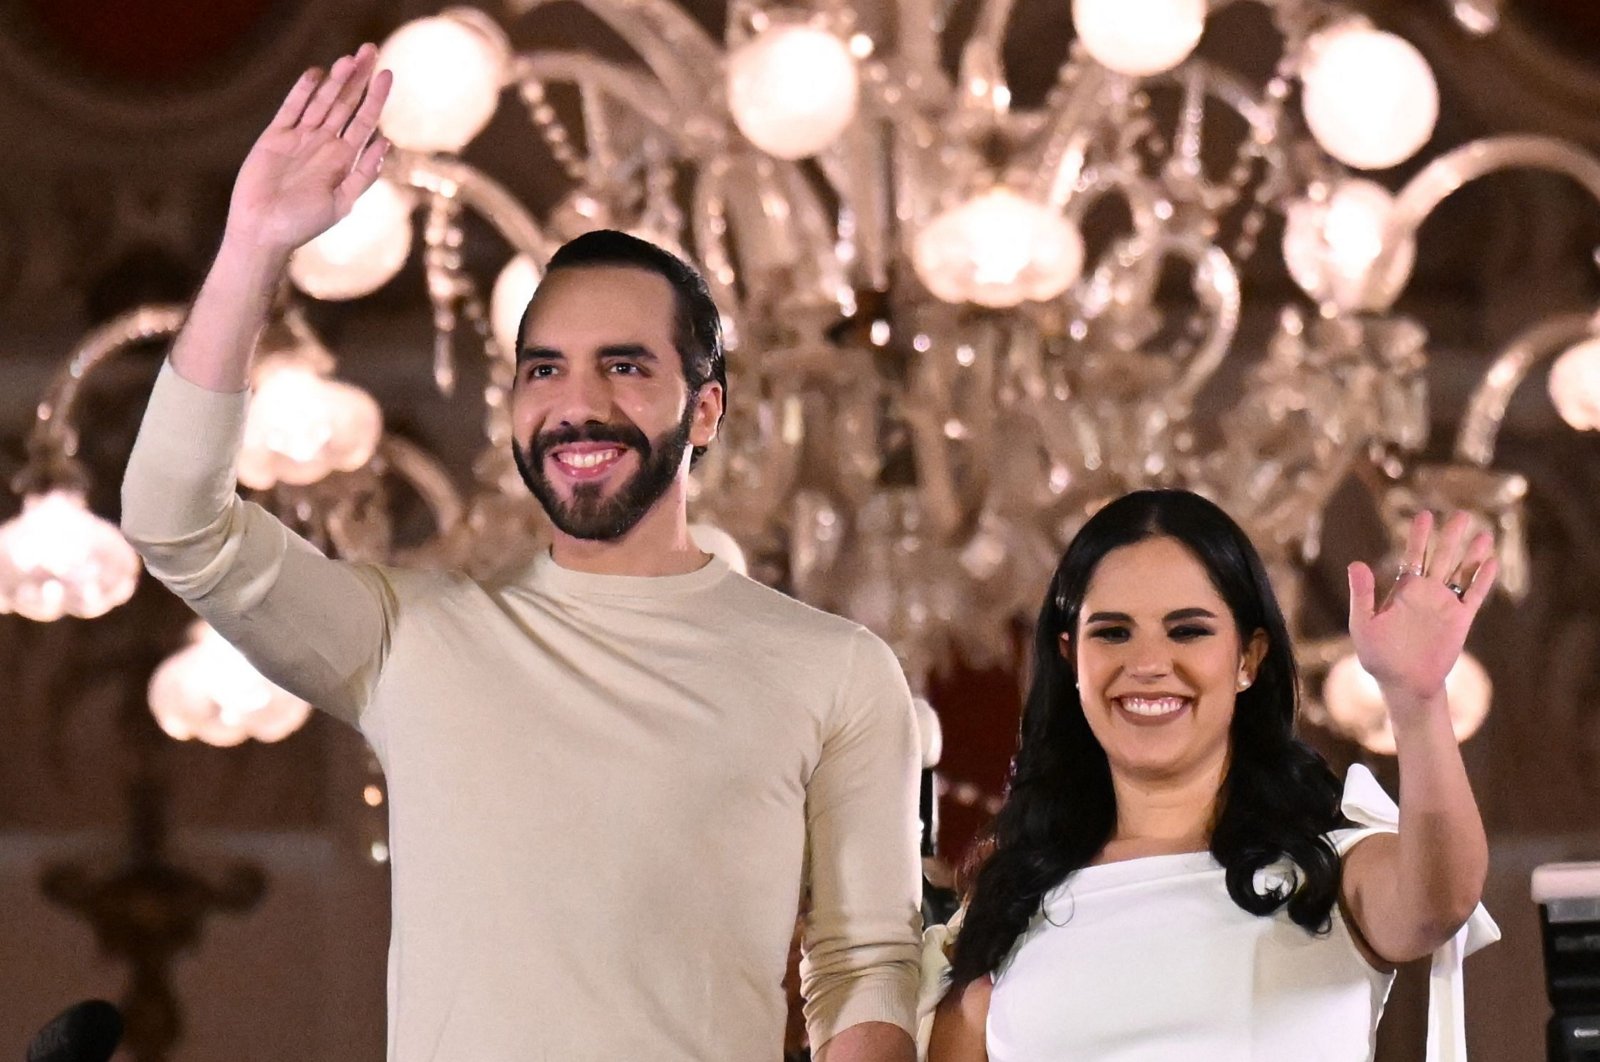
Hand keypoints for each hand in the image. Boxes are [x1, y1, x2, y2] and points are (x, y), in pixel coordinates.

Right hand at [224, 45, 392, 258]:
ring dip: (335, 80)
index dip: (376, 97)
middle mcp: (324, 144)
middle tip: (370, 50)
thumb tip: (386, 142)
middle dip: (359, 78)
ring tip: (350, 58)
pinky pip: (292, 108)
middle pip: (346, 103)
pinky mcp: (275, 136)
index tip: (388, 74)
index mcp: (344, 159)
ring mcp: (300, 138)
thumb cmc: (304, 223)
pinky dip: (303, 91)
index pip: (365, 120)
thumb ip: (364, 174)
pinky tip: (316, 74)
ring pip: (321, 101)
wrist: (264, 230)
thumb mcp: (342, 202)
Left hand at [1346, 511, 1496, 711]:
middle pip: (1442, 557)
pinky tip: (1490, 562)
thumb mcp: (1363, 623)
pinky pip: (1473, 596)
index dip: (1420, 536)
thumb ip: (1362, 595)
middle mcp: (1426, 593)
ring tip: (1482, 533)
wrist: (1403, 683)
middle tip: (1462, 514)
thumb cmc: (1378, 656)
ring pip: (1461, 573)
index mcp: (1403, 590)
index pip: (1413, 555)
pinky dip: (1482, 580)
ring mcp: (1445, 605)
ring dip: (1472, 554)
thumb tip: (1356, 563)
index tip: (1425, 515)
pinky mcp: (1460, 621)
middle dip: (1451, 536)